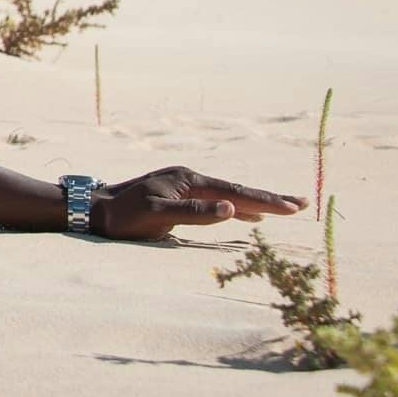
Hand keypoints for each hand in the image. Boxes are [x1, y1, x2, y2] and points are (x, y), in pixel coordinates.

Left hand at [93, 166, 304, 240]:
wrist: (94, 210)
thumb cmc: (123, 217)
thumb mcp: (157, 216)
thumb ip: (195, 212)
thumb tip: (231, 210)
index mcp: (188, 181)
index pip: (235, 193)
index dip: (266, 201)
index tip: (295, 207)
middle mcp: (189, 179)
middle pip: (236, 190)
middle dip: (270, 198)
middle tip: (302, 203)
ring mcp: (183, 187)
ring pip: (228, 195)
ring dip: (255, 202)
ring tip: (282, 208)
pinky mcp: (177, 197)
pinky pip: (216, 201)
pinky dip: (236, 207)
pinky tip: (244, 214)